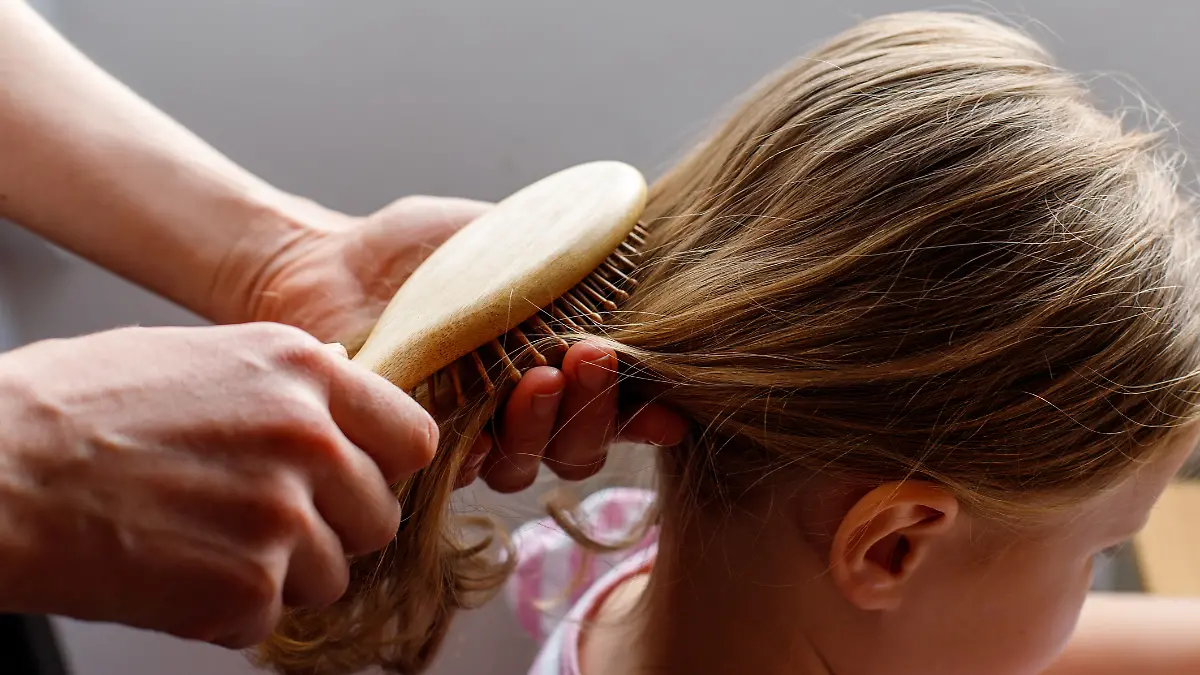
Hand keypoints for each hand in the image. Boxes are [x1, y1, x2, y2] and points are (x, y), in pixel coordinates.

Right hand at [0, 323, 433, 647]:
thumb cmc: (75, 409)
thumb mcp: (203, 356)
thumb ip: (289, 380)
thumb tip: (343, 382)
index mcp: (304, 370)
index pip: (413, 438)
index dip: (385, 467)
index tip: (357, 480)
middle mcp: (309, 438)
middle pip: (379, 515)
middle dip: (332, 528)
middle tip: (262, 520)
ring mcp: (284, 514)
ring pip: (333, 575)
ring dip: (280, 574)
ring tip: (203, 541)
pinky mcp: (248, 585)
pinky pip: (271, 618)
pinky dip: (227, 611)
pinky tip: (173, 571)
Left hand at [245, 195, 687, 491]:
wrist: (326, 259)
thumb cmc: (420, 246)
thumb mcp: (504, 235)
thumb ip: (565, 252)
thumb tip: (635, 248)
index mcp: (551, 363)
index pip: (613, 406)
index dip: (642, 414)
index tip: (664, 405)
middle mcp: (518, 411)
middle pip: (579, 445)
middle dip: (595, 407)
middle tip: (591, 355)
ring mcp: (470, 434)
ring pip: (525, 464)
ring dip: (543, 427)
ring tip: (535, 376)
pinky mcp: (417, 448)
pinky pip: (459, 469)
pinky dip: (478, 450)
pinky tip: (480, 420)